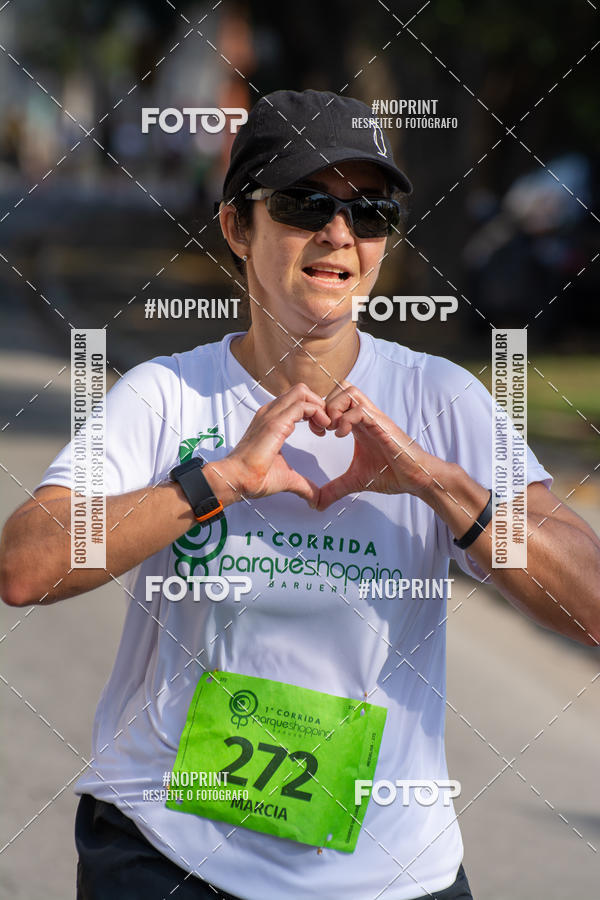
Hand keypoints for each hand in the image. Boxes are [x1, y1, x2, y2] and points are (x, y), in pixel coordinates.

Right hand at [216, 383, 330, 506]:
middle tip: (325, 426)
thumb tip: (316, 500)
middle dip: (319, 404)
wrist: (236, 480)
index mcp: (271, 419)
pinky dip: (318, 413)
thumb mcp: (286, 478)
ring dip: (320, 407)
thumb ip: (304, 485)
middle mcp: (271, 412)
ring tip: (325, 427)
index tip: (321, 431)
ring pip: (302, 392)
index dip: (314, 411)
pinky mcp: (275, 423)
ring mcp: (272, 414)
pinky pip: (303, 405)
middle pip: (301, 390)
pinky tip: (321, 430)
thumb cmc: (254, 477)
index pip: (297, 400)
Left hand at [316, 382, 435, 510]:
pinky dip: (346, 420)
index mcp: (357, 424)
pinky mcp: (382, 424)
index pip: (334, 399)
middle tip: (322, 429)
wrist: (416, 478)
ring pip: (349, 390)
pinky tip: (342, 436)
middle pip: (340, 387)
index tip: (317, 432)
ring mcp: (374, 418)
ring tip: (333, 430)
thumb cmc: (391, 474)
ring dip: (334, 408)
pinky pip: (360, 409)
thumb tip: (316, 504)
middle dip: (324, 405)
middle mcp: (365, 416)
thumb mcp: (354, 481)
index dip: (320, 411)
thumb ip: (334, 489)